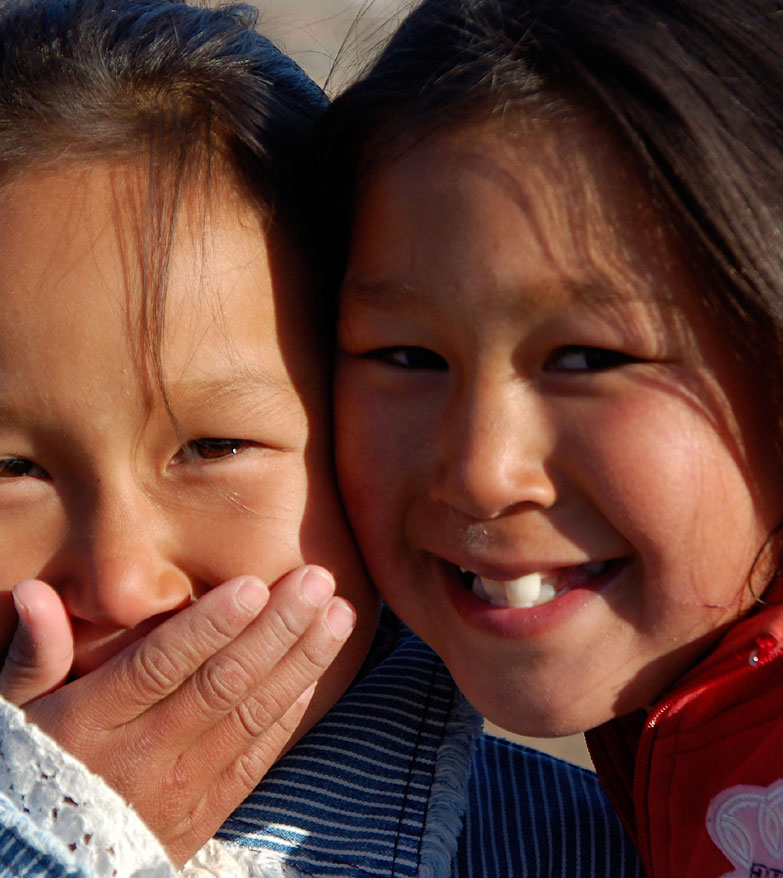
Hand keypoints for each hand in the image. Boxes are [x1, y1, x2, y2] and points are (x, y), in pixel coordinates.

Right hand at [0, 568, 355, 866]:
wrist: (42, 867)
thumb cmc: (30, 769)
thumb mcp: (13, 714)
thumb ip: (33, 656)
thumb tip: (35, 592)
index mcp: (92, 724)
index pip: (162, 666)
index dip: (212, 625)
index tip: (255, 584)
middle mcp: (143, 756)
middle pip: (222, 684)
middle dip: (277, 628)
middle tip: (319, 579)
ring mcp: (180, 790)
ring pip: (251, 716)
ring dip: (300, 661)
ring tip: (337, 614)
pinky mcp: (204, 815)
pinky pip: (255, 759)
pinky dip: (288, 713)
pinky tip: (315, 671)